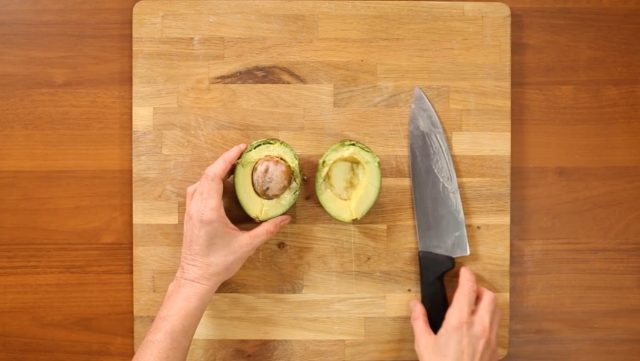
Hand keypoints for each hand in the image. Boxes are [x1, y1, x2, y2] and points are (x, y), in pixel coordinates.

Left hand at [175, 144, 290, 294]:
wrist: (196, 278)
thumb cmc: (219, 263)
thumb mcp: (247, 246)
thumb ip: (267, 230)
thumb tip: (285, 218)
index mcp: (209, 210)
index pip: (215, 175)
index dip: (227, 158)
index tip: (241, 148)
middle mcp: (197, 206)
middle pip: (208, 174)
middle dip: (225, 161)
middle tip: (242, 155)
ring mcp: (190, 210)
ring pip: (201, 181)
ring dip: (216, 171)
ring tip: (234, 168)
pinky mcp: (190, 215)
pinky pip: (197, 190)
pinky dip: (209, 181)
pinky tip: (221, 185)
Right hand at [410, 267, 499, 360]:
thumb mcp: (424, 345)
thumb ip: (419, 321)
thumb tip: (414, 305)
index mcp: (459, 321)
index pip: (468, 288)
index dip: (467, 275)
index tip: (463, 271)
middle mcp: (479, 326)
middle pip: (488, 296)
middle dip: (479, 288)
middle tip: (469, 288)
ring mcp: (490, 338)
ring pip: (496, 310)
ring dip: (487, 302)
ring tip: (475, 304)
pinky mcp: (496, 350)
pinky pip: (498, 326)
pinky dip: (490, 319)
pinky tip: (479, 325)